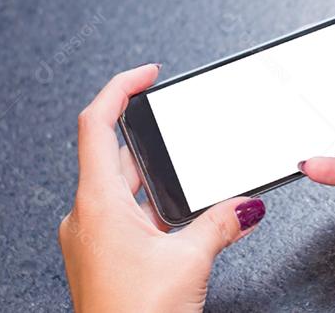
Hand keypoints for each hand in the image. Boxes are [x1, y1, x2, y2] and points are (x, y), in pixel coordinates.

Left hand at [60, 64, 266, 312]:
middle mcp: (87, 217)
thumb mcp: (191, 259)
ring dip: (158, 180)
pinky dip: (156, 209)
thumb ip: (222, 222)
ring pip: (124, 190)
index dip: (119, 88)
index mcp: (97, 203)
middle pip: (114, 155)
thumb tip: (246, 206)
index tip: (146, 74)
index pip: (96, 125)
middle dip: (152, 139)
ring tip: (196, 178)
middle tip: (180, 123)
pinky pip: (129, 218)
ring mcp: (93, 240)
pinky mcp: (104, 260)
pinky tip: (187, 221)